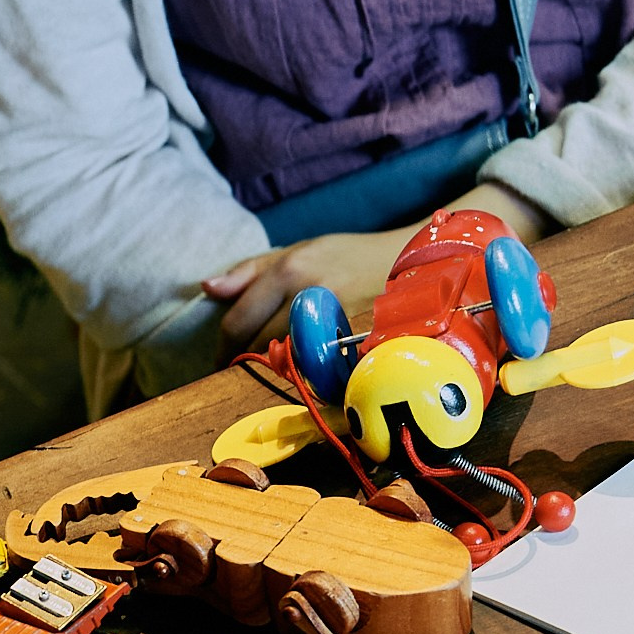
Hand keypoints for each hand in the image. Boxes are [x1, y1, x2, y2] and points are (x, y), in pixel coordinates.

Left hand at [202, 183, 556, 363]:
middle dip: (249, 367)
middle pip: (259, 349)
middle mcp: (313, 296)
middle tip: (249, 378)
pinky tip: (318, 383)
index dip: (222, 352)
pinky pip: (329, 380)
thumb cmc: (358, 257)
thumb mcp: (305, 248)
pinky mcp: (368, 349)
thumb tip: (208, 289)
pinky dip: (317, 385)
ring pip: (291, 369)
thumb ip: (252, 269)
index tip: (222, 365)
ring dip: (281, 378)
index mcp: (293, 270)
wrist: (426, 260)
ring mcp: (343, 325)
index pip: (237, 324)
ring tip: (283, 380)